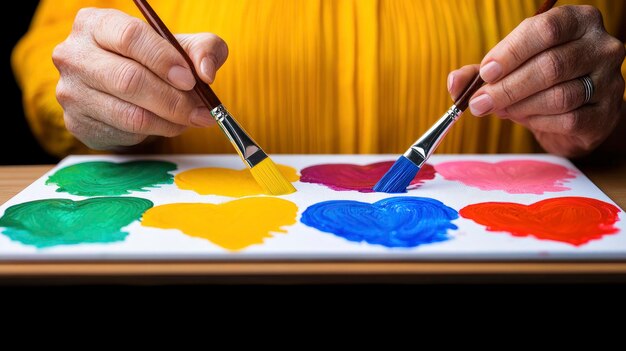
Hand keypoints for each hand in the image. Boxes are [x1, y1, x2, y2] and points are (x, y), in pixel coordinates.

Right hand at [52, 8, 227, 149]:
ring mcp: (71, 91)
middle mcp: (74, 54)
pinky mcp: (77, 122)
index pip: (130, 37)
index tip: (190, 79)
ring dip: (170, 121)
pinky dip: (156, 132)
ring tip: (191, 119)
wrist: (121, 92)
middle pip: (129, 80)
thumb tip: (205, 72)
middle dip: (173, 99)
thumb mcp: (181, 46)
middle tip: (201, 109)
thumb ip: (203, 48)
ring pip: (130, 113)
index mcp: (96, 24)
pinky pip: (125, 132)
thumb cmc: (152, 61)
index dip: (164, 59)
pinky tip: (169, 125)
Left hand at [448, 6, 624, 156]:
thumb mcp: (509, 68)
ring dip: (519, 106)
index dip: (512, 51)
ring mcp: (609, 81)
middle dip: (507, 87)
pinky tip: (523, 119)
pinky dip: (537, 122)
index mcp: (578, 21)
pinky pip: (568, 120)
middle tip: (479, 103)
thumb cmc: (538, 80)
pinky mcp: (606, 114)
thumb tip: (454, 83)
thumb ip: (478, 73)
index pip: (546, 29)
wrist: (576, 112)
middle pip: (551, 66)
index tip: (485, 72)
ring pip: (559, 96)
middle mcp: (601, 47)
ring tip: (498, 110)